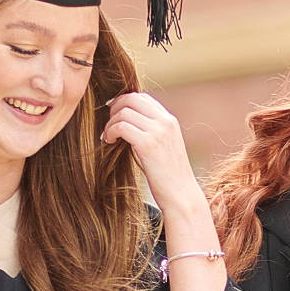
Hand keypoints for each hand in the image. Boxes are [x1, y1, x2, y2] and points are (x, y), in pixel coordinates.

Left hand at [103, 93, 201, 219]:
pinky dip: (110, 132)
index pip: (143, 97)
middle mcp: (166, 121)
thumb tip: (129, 121)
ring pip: (124, 112)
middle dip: (114, 108)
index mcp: (170, 120)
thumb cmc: (169, 175)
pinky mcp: (148, 144)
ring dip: (110, 123)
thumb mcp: (165, 146)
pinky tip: (110, 142)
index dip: (124, 102)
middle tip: (109, 124)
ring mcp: (158, 131)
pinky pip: (121, 127)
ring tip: (109, 137)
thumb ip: (153, 131)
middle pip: (131, 98)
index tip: (114, 115)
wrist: (181, 194)